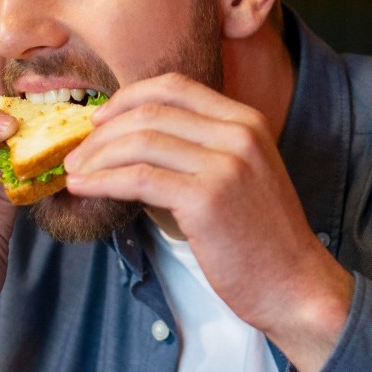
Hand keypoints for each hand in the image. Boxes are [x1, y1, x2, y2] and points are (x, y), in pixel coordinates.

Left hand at [63, 73, 352, 371]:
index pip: (175, 86)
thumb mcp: (243, 175)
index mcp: (246, 121)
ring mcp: (225, 164)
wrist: (295, 286)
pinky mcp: (207, 198)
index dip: (128, 97)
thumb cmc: (264, 241)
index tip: (101, 119)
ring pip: (140, 141)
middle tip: (78, 153)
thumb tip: (138, 143)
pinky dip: (103, 181)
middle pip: (151, 111)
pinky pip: (139, 178)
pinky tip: (84, 188)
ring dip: (97, 156)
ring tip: (75, 173)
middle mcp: (238, 133)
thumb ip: (204, 150)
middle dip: (104, 130)